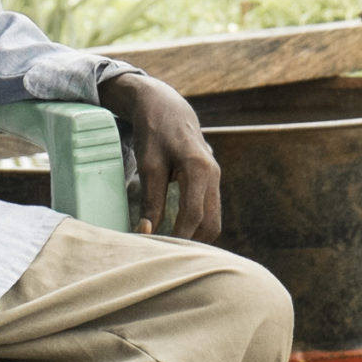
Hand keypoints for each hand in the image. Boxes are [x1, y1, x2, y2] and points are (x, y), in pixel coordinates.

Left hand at [98, 72, 220, 240]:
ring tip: (170, 248)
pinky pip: (209, 210)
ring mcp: (215, 177)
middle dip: (192, 243)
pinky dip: (196, 224)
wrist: (165, 106)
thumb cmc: (154, 132)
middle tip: (166, 255)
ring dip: (195, 236)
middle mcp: (214, 174)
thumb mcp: (148, 165)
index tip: (158, 250)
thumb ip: (151, 200)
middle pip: (211, 224)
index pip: (193, 215)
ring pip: (213, 219)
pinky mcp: (210, 180)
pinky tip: (177, 232)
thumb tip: (147, 232)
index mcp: (200, 168)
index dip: (177, 237)